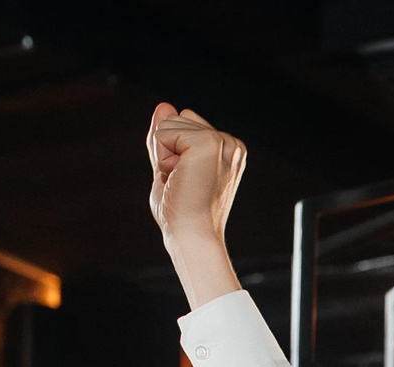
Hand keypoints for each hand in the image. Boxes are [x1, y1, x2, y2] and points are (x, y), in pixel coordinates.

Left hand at [145, 103, 246, 306]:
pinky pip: (164, 132)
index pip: (184, 124)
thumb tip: (163, 105)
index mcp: (228, 149)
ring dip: (165, 155)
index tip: (187, 181)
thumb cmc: (182, 213)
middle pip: (177, 118)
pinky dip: (163, 158)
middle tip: (183, 183)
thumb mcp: (170, 168)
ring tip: (183, 182)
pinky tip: (180, 178)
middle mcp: (230, 143)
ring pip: (169, 123)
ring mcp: (222, 141)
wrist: (192, 235)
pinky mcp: (208, 142)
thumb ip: (166, 138)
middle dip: (168, 150)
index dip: (173, 152)